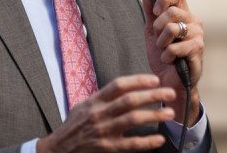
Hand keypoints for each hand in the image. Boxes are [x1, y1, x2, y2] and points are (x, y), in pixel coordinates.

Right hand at [37, 74, 175, 152]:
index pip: (119, 85)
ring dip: (154, 115)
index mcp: (95, 101)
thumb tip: (125, 89)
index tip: (154, 80)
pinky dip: (146, 141)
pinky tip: (158, 138)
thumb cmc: (73, 127)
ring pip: (133, 120)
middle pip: (130, 100)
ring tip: (169, 112)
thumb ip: (103, 98)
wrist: (57, 150)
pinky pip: (131, 144)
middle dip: (152, 95)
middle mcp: (99, 114)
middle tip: (170, 93)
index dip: (138, 80)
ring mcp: (103, 132)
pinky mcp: (107, 148)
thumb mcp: (83, 106)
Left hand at [141, 0, 203, 125]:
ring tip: (164, 51)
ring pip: (172, 28)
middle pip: (172, 11)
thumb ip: (150, 12)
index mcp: (184, 14)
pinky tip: (170, 60)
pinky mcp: (198, 48)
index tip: (156, 11)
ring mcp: (198, 34)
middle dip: (158, 27)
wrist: (170, 82)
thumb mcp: (152, 33)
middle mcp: (194, 21)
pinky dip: (166, 55)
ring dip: (161, 43)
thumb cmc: (164, 56)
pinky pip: (175, 46)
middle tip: (159, 40)